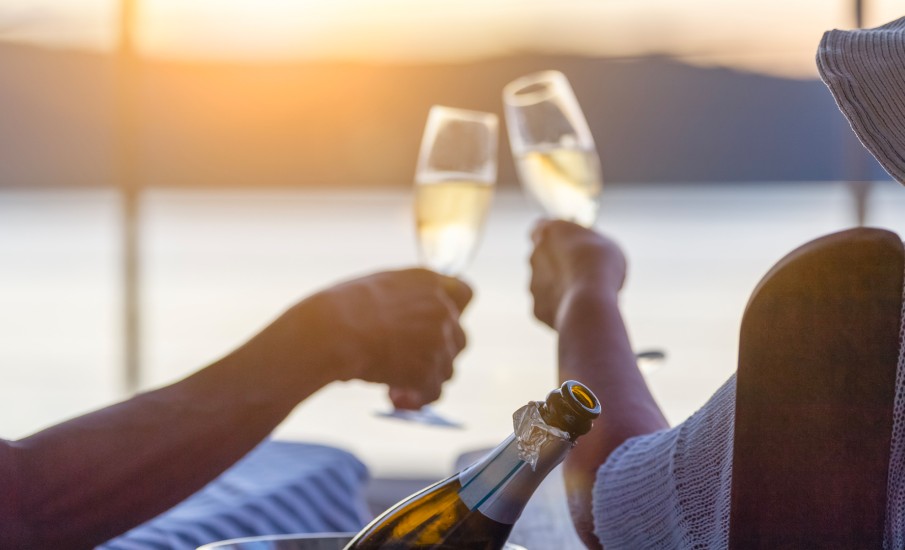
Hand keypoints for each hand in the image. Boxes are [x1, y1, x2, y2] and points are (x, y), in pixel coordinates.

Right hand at [286, 268, 472, 408]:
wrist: (330, 331)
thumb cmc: (339, 309)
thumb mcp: (378, 288)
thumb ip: (405, 299)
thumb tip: (410, 320)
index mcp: (427, 281)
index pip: (465, 293)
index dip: (454, 312)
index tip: (439, 325)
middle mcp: (440, 307)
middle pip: (458, 337)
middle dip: (437, 353)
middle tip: (406, 363)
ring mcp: (438, 339)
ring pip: (447, 368)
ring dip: (425, 378)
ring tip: (393, 385)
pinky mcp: (428, 370)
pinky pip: (433, 392)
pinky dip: (417, 399)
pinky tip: (395, 400)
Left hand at [530, 219, 625, 328]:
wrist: (590, 300)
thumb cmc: (601, 264)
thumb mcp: (605, 243)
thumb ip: (590, 244)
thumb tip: (589, 248)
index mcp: (548, 232)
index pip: (541, 227)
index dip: (555, 236)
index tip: (569, 241)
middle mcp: (534, 256)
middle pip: (542, 257)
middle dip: (558, 263)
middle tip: (581, 270)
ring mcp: (532, 284)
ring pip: (545, 285)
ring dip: (560, 287)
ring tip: (586, 294)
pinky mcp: (536, 309)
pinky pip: (550, 307)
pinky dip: (562, 308)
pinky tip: (580, 310)